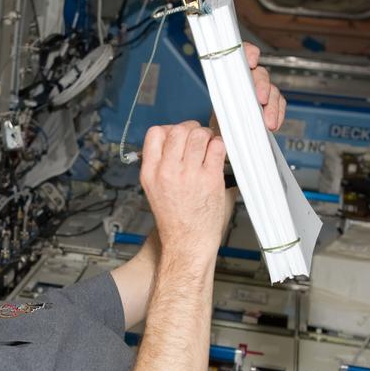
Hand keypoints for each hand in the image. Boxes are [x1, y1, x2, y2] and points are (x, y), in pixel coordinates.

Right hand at [139, 121, 227, 259]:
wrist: (186, 241)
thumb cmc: (174, 218)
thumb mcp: (153, 189)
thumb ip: (159, 164)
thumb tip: (173, 140)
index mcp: (150, 172)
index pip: (155, 133)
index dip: (169, 129)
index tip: (178, 136)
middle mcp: (168, 171)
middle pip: (178, 130)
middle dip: (191, 129)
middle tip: (197, 138)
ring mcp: (189, 175)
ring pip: (199, 135)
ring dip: (207, 135)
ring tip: (209, 145)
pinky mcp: (210, 179)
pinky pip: (217, 147)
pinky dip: (219, 145)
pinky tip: (217, 154)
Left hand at [207, 44, 285, 133]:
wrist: (223, 128)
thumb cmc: (220, 113)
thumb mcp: (216, 105)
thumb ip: (221, 97)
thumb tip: (224, 99)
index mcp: (235, 71)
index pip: (243, 53)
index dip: (249, 53)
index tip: (251, 61)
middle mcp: (250, 77)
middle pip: (260, 74)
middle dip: (262, 86)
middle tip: (261, 99)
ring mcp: (262, 88)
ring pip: (272, 90)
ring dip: (272, 106)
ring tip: (268, 121)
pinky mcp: (271, 101)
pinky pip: (279, 103)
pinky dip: (277, 113)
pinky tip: (273, 123)